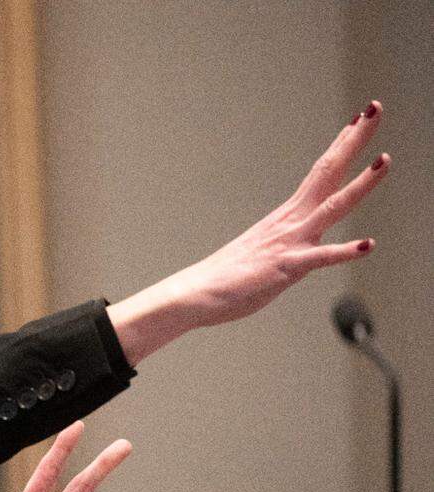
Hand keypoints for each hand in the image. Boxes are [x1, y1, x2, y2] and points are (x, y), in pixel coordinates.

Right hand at [108, 100, 390, 365]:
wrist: (196, 293)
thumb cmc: (228, 278)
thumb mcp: (266, 254)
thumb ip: (288, 245)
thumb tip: (300, 248)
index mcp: (287, 216)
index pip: (321, 171)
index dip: (343, 144)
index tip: (360, 118)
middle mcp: (291, 221)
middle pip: (328, 172)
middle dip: (354, 141)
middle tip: (375, 108)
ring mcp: (289, 242)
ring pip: (332, 207)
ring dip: (360, 185)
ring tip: (385, 161)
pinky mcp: (285, 267)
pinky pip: (320, 258)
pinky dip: (345, 251)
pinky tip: (369, 245)